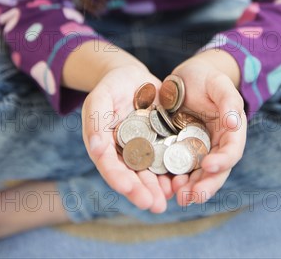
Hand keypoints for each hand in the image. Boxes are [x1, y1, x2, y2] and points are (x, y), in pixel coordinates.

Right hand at [81, 65, 173, 212]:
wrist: (131, 75)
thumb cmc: (109, 86)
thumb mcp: (99, 99)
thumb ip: (95, 122)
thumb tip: (96, 149)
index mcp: (105, 147)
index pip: (110, 167)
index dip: (119, 179)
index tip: (128, 189)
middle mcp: (124, 153)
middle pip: (133, 176)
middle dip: (143, 192)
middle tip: (155, 206)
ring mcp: (143, 148)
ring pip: (151, 171)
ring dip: (160, 186)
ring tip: (172, 197)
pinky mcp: (161, 140)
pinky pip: (168, 156)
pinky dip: (175, 168)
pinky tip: (184, 177)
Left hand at [169, 56, 246, 206]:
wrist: (186, 76)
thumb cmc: (206, 76)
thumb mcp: (218, 83)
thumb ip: (228, 101)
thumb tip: (233, 123)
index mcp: (232, 131)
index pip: (232, 151)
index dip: (222, 161)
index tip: (207, 165)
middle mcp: (217, 144)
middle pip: (216, 171)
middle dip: (205, 185)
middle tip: (191, 196)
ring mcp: (200, 149)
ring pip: (198, 175)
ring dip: (190, 188)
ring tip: (177, 195)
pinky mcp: (181, 149)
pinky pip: (180, 167)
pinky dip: (174, 178)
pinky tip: (165, 185)